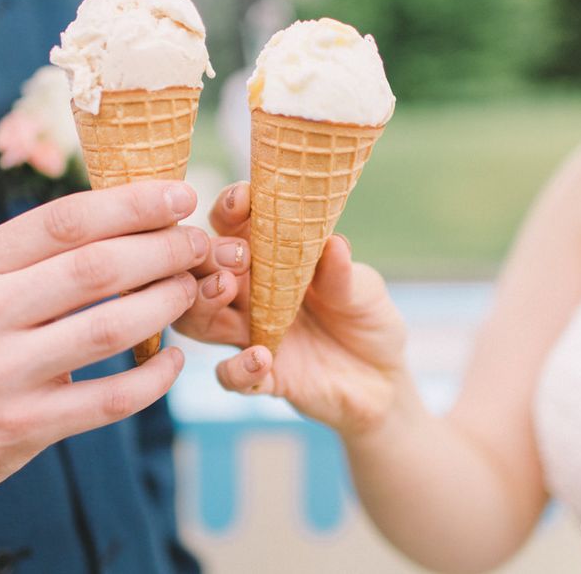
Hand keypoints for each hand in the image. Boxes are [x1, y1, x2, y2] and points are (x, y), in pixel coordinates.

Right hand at [0, 181, 209, 516]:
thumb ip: (31, 253)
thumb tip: (122, 218)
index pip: (64, 221)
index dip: (132, 205)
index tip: (179, 196)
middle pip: (96, 269)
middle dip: (162, 251)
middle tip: (197, 243)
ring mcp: (1, 375)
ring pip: (109, 330)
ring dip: (165, 305)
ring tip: (190, 289)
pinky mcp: (23, 427)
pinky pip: (109, 400)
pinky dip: (154, 379)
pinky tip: (173, 358)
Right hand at [175, 182, 406, 436]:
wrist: (382, 379)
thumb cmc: (367, 318)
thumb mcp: (364, 290)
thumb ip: (343, 272)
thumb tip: (333, 243)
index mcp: (270, 259)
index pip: (235, 226)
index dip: (232, 209)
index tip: (242, 201)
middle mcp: (250, 294)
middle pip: (203, 269)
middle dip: (208, 257)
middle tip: (236, 257)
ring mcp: (250, 335)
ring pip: (197, 319)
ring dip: (202, 304)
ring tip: (224, 291)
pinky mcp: (261, 376)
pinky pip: (229, 376)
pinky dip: (237, 368)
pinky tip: (263, 358)